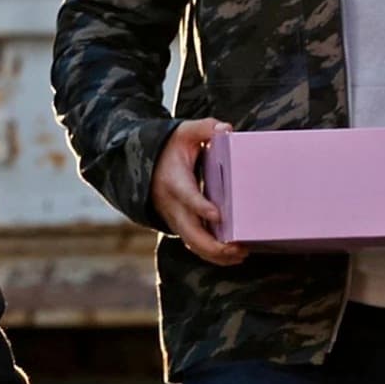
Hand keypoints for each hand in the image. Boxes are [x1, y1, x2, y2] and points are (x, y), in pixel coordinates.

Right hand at [152, 118, 246, 266]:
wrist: (143, 165)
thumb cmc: (169, 148)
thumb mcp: (183, 132)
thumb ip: (204, 128)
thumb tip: (225, 129)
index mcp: (174, 181)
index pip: (187, 197)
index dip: (201, 207)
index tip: (218, 215)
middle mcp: (172, 205)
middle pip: (190, 232)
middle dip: (213, 245)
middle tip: (238, 248)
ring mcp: (174, 218)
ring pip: (192, 243)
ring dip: (214, 254)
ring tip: (240, 254)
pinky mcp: (180, 225)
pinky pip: (194, 244)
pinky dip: (211, 254)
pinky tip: (232, 256)